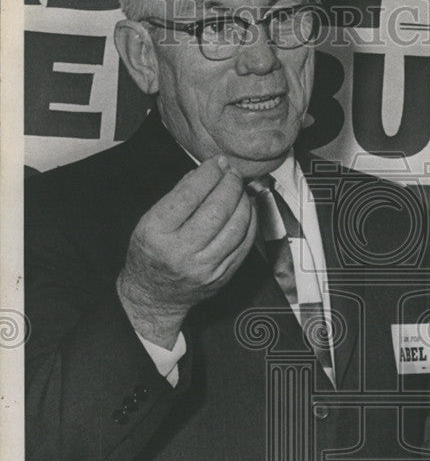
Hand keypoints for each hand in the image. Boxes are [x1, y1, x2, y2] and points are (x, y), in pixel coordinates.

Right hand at [117, 155, 255, 347]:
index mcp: (157, 234)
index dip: (207, 174)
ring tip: (240, 188)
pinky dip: (250, 222)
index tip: (216, 162)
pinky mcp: (222, 276)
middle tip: (231, 172)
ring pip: (235, 227)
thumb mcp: (149, 222)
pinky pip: (244, 245)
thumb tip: (205, 173)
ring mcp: (205, 267)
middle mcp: (181, 252)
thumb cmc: (150, 256)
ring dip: (243, 201)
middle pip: (216, 210)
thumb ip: (176, 197)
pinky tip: (247, 209)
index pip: (189, 195)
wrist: (154, 297)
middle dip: (229, 184)